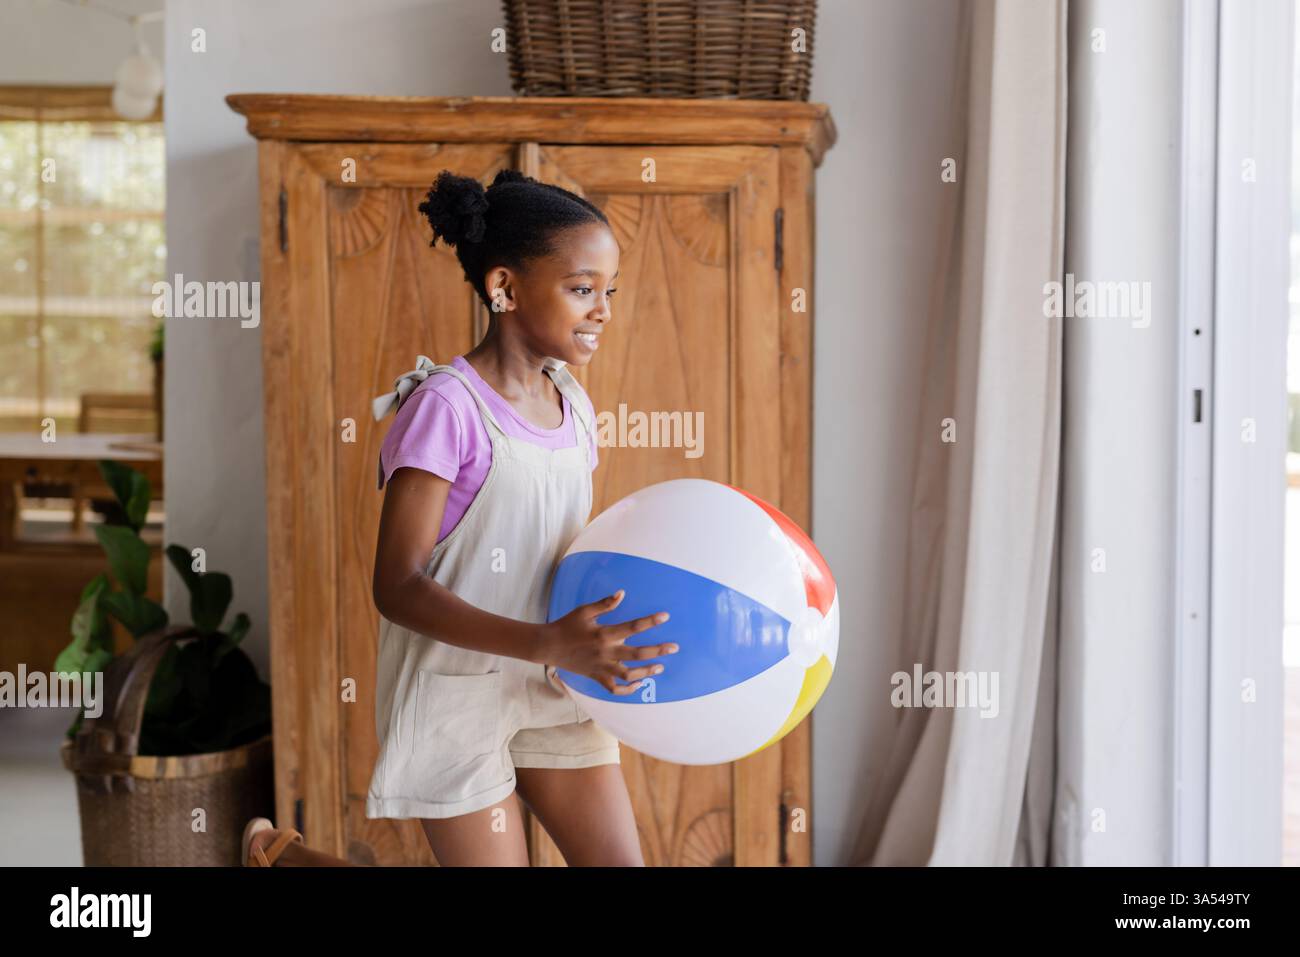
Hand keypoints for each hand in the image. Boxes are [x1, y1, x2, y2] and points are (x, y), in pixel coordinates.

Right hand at [539, 589, 676, 694]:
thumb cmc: (566, 625)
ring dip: (646, 671)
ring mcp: (601, 667)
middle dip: (658, 651)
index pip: (633, 627)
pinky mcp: (596, 677)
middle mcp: (605, 652)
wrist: (548, 646)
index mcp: (604, 634)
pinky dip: (627, 689)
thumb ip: (605, 604)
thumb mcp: (584, 611)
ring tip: (659, 667)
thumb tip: (622, 593)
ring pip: (629, 674)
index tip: (665, 616)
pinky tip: (638, 684)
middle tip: (673, 648)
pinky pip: (614, 689)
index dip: (650, 621)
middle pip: (637, 654)